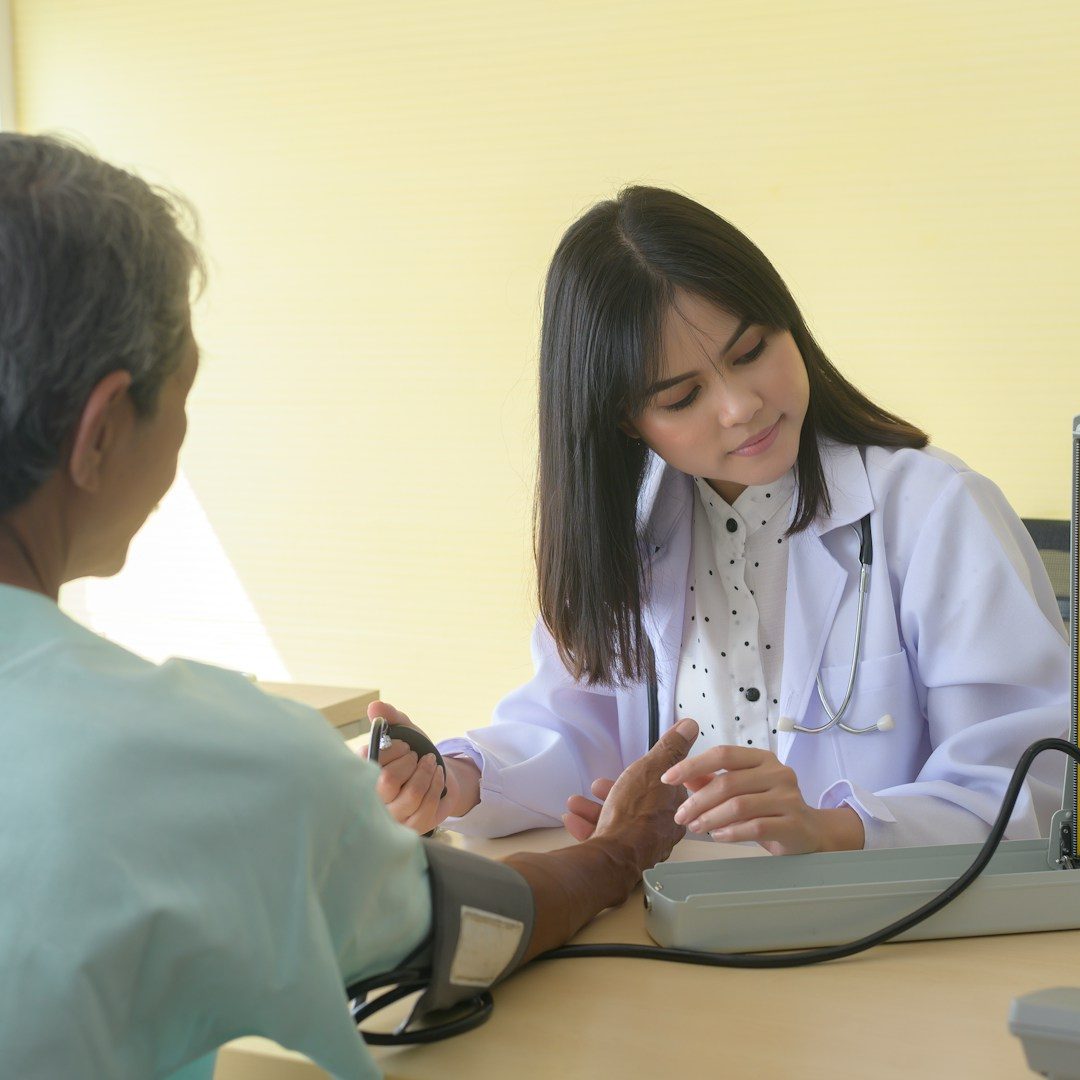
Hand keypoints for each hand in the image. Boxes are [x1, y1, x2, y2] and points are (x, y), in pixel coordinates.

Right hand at [356, 700, 460, 834]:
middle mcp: (371, 799)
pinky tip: (437, 776)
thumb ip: (390, 718)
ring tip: (430, 763)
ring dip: (427, 773)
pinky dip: (436, 787)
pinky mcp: (410, 828)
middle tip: (417, 756)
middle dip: (411, 762)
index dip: (393, 750)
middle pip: (389, 780)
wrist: (436, 776)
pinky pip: (426, 809)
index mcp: (363, 773)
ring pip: (411, 795)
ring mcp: (390, 817)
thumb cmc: (413, 755)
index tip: (406, 745)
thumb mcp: (405, 732)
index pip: (371, 762)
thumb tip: (375, 707)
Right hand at [563, 718, 698, 869]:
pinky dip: (587, 827)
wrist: (614, 857)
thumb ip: (669, 748)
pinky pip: (603, 839)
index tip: (630, 771)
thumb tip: (690, 727)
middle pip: (636, 804)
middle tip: (597, 786)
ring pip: (617, 821)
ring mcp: (640, 847)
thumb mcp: (652, 768)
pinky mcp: (620, 859)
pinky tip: (573, 819)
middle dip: (612, 792)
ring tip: (576, 802)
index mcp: (672, 807)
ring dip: (594, 809)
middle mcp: (660, 830)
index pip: (663, 787)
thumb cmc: (635, 813)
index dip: (643, 775)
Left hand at [659, 744, 864, 854]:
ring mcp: (788, 797)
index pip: (723, 754)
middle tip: (680, 816)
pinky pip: (755, 827)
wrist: (810, 834)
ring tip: (696, 827)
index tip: (668, 779)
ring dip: (711, 818)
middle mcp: (778, 772)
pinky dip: (731, 833)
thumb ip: (712, 781)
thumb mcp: (741, 790)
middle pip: (728, 782)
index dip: (692, 765)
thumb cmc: (769, 809)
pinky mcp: (794, 823)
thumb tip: (683, 776)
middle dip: (698, 800)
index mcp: (761, 758)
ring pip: (739, 805)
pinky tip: (718, 836)